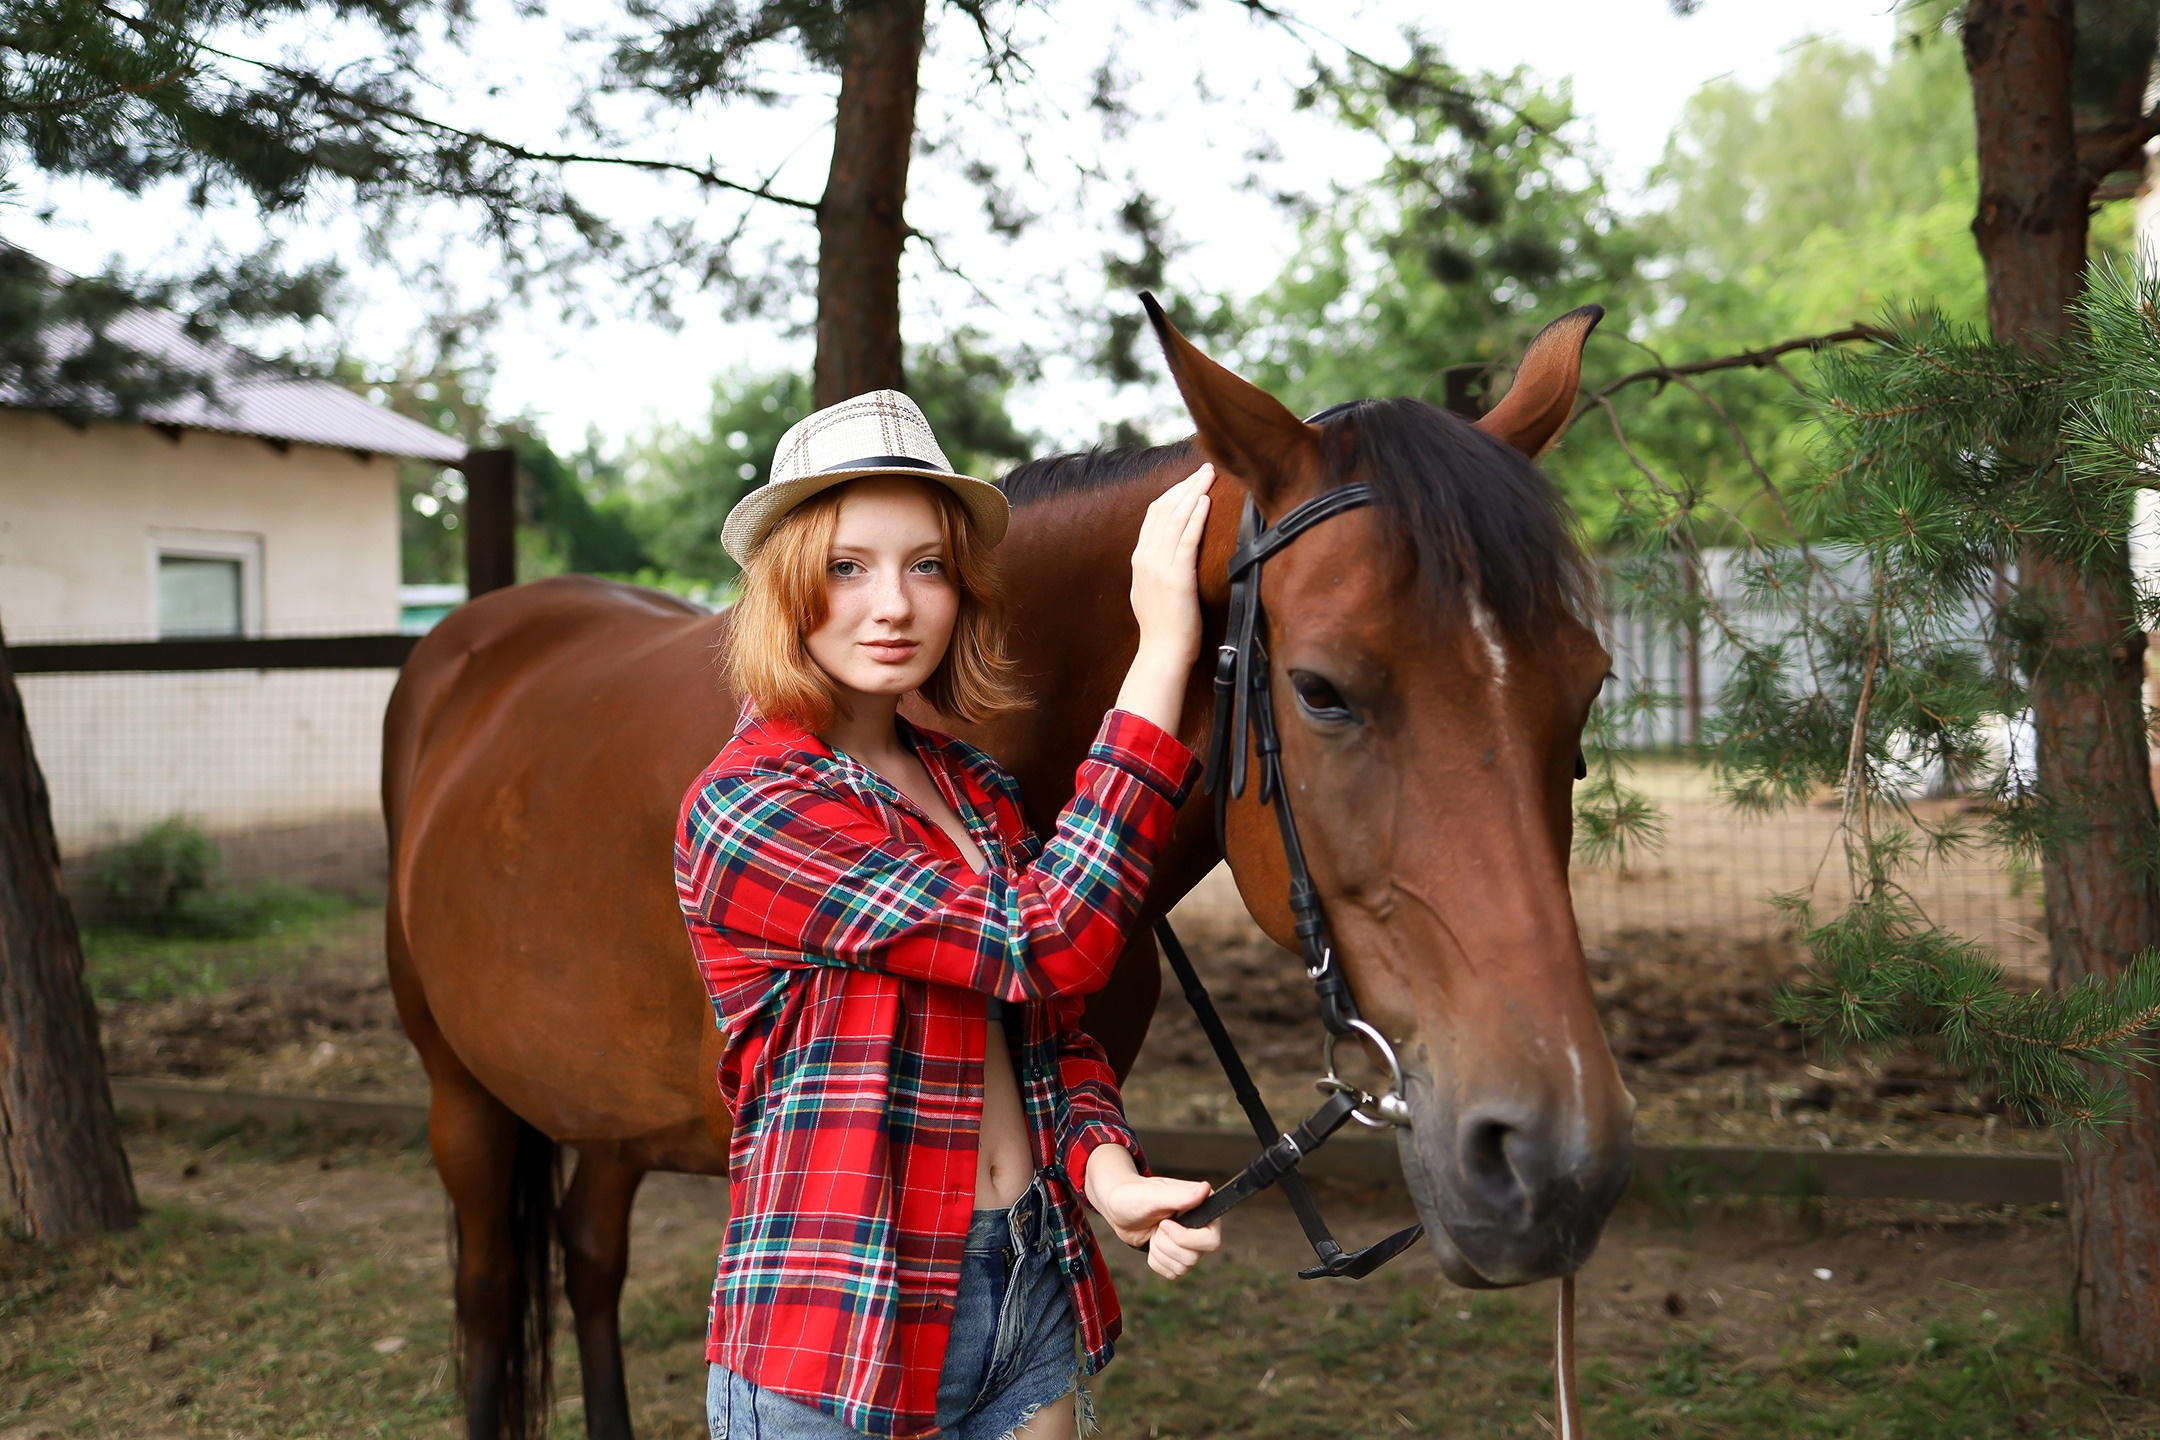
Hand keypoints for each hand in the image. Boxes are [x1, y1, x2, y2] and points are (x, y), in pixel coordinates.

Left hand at [1083, 1143, 1222, 1279]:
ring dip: (1160, 1251)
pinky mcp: (1177, 1256)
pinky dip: (1156, 1261)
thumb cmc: (1134, 1195)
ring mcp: (1190, 1244)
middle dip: (1166, 1244)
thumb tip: (1205, 1189)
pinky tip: (1151, 1243)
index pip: (1211, 1241)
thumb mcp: (1153, 1195)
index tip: (1164, 1224)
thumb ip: (1179, 1196)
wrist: (1118, 1207)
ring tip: (1153, 1231)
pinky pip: (1172, 1273)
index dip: (1185, 1238)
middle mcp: (1202, 1227)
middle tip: (1156, 1226)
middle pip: (1195, 1257)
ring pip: (1183, 1267)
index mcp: (1203, 1207)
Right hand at [1115, 464, 1213, 734]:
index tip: (1190, 479)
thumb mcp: (1151, 592)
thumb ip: (1156, 570)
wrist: (1162, 653)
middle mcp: (1145, 558)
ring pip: (1175, 518)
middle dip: (1185, 485)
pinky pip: (1186, 539)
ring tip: (1208, 475)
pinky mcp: (1176, 576)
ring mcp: (1159, 566)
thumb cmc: (1164, 629)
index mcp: (1140, 560)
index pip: (1154, 515)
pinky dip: (1195, 517)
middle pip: (1164, 509)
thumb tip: (1167, 557)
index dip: (1172, 493)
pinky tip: (1205, 501)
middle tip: (1204, 467)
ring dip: (1193, 492)